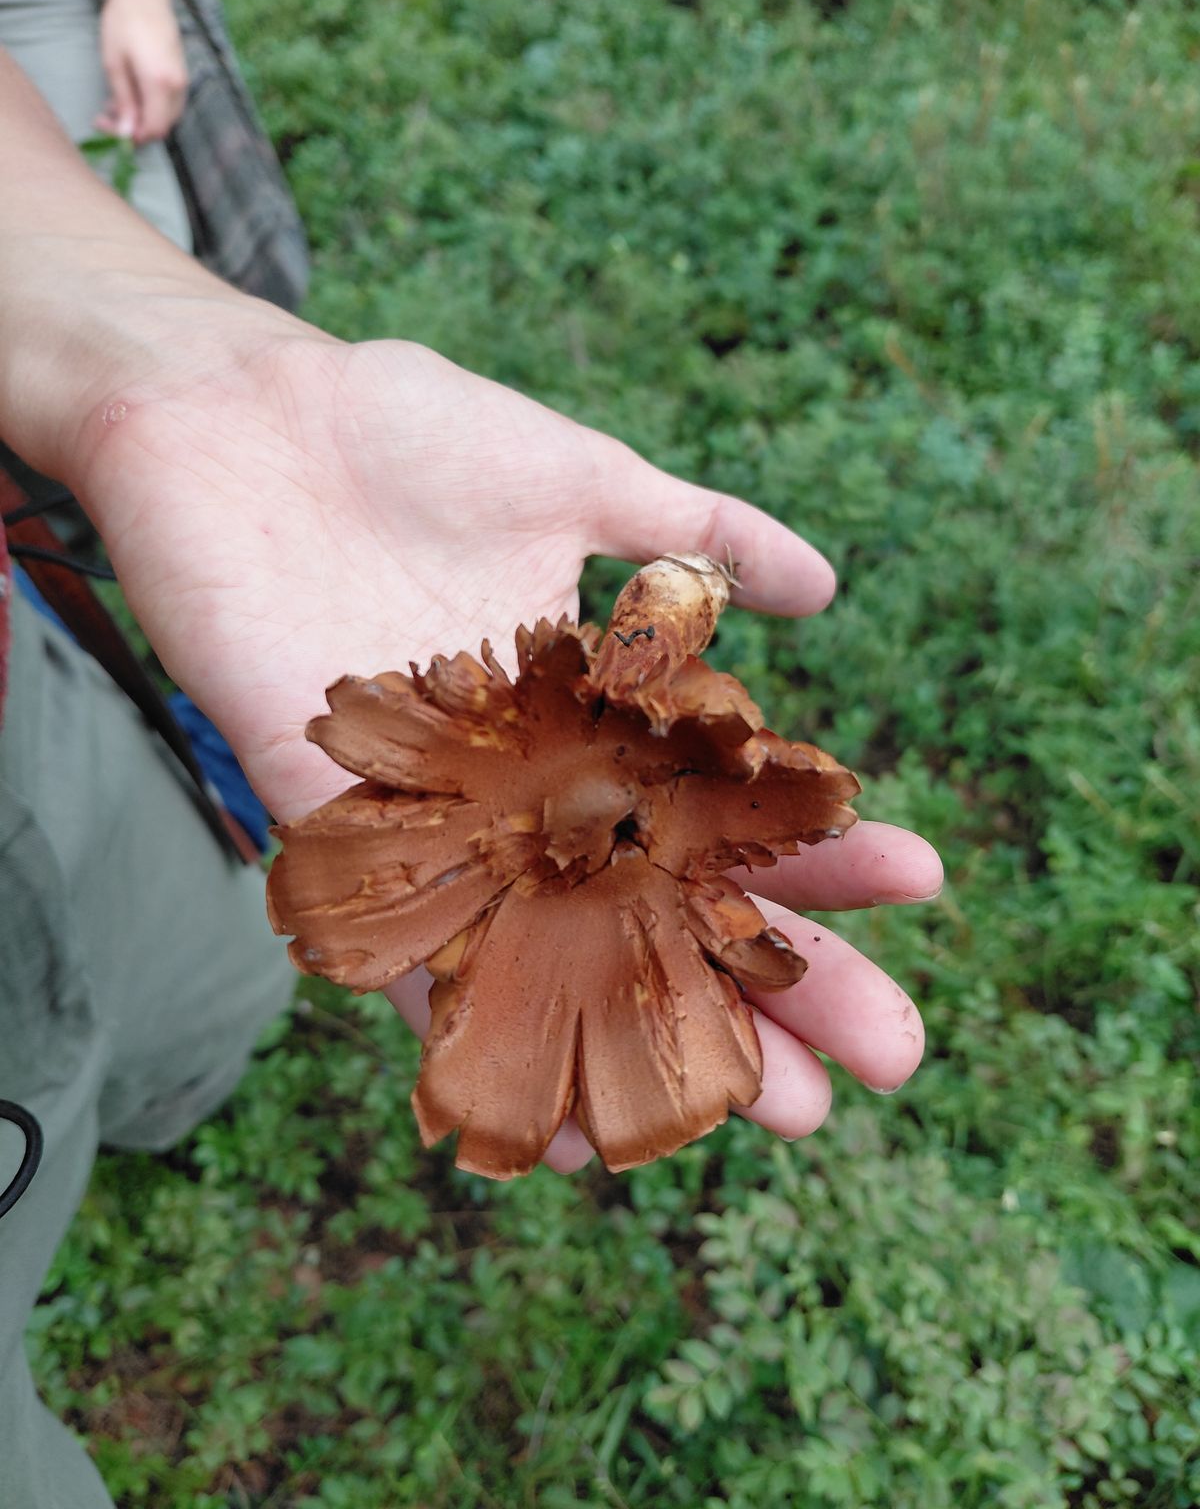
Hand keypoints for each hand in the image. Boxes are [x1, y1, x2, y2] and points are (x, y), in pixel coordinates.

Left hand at [67, 328, 940, 1173]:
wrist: (232, 412)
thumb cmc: (401, 430)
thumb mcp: (579, 476)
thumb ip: (697, 533)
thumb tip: (828, 588)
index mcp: (587, 707)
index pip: (721, 797)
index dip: (814, 843)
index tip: (920, 882)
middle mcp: (526, 780)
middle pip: (667, 896)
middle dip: (778, 976)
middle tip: (887, 1057)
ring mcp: (437, 815)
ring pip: (568, 952)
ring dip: (665, 1036)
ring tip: (773, 1113)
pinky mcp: (335, 829)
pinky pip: (414, 959)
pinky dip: (486, 1038)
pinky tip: (569, 1123)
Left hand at [96, 0, 187, 143]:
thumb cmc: (123, 23)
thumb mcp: (114, 64)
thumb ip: (123, 102)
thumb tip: (125, 133)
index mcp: (160, 84)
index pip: (153, 129)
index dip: (132, 137)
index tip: (110, 130)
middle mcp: (177, 87)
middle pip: (162, 127)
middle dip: (135, 129)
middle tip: (106, 118)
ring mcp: (182, 81)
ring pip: (166, 117)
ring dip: (142, 118)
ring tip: (115, 103)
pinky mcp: (181, 74)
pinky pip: (169, 103)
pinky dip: (151, 106)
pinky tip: (131, 93)